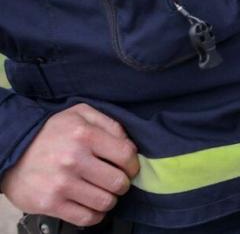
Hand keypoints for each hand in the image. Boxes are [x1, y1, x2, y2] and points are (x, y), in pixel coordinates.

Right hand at [0, 104, 139, 226]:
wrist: (13, 151)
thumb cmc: (52, 133)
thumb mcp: (80, 114)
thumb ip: (109, 123)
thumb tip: (130, 146)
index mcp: (84, 134)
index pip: (126, 155)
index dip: (132, 164)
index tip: (128, 167)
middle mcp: (73, 159)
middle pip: (118, 182)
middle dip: (122, 183)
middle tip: (114, 180)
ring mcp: (61, 183)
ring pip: (106, 202)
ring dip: (108, 199)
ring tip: (101, 191)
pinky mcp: (50, 203)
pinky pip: (87, 218)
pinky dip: (94, 214)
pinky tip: (90, 204)